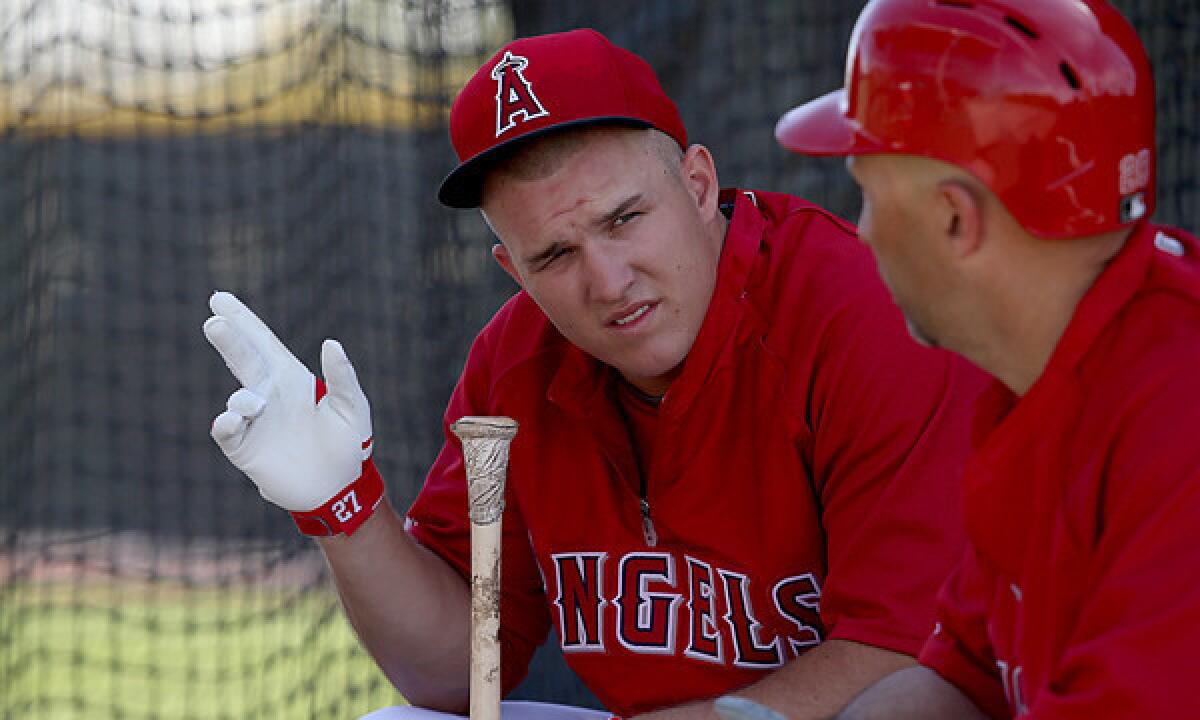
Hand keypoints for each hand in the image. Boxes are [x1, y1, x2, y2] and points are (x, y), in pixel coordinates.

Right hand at [203, 291, 372, 513]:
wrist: (338, 486)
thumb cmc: (347, 442)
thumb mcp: (353, 407)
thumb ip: (343, 377)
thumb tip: (331, 343)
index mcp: (291, 378)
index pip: (262, 342)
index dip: (242, 320)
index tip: (219, 297)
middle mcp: (267, 394)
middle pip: (243, 360)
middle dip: (229, 339)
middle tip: (215, 321)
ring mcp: (254, 421)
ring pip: (237, 399)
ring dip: (242, 399)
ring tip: (255, 405)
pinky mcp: (246, 448)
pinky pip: (227, 432)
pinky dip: (227, 424)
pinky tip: (233, 419)